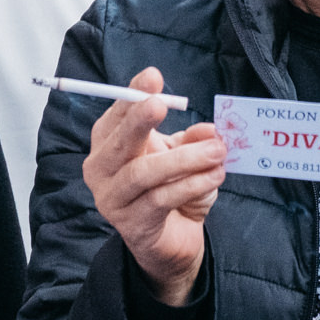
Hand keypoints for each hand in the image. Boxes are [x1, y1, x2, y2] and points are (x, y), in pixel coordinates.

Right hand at [80, 67, 223, 306]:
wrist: (172, 242)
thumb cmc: (172, 190)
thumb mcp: (185, 157)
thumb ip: (194, 140)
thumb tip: (211, 129)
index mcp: (108, 144)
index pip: (115, 114)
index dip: (132, 95)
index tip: (153, 77)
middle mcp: (101, 170)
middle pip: (117, 143)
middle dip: (139, 120)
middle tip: (161, 104)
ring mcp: (112, 199)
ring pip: (143, 172)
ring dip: (184, 159)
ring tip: (218, 150)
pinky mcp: (132, 224)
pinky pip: (161, 199)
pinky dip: (192, 184)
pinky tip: (214, 176)